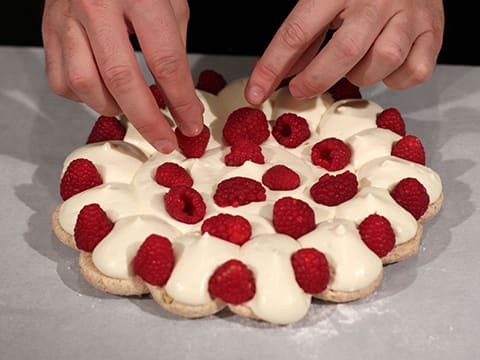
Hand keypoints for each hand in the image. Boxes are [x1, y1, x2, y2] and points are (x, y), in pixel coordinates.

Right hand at [42, 0, 203, 152]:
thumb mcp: (170, 2)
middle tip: (165, 140)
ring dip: (113, 108)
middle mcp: (97, 6)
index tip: (191, 124)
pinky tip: (102, 92)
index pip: (165, 62)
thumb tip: (178, 96)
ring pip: (85, 84)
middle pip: (122, 80)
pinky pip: (61, 79)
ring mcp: (67, 17)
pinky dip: (83, 97)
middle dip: (148, 120)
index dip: (181, 101)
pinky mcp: (49, 28)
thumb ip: (173, 47)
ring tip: (132, 109)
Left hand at [245, 0, 444, 103]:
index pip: (297, 31)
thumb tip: (282, 75)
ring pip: (383, 60)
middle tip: (300, 90)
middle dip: (317, 80)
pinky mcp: (434, 31)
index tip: (256, 93)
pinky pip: (414, 71)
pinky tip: (388, 67)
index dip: (272, 66)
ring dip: (363, 75)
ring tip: (355, 67)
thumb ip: (304, 36)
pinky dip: (397, 79)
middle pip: (345, 51)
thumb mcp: (326, 0)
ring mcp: (410, 14)